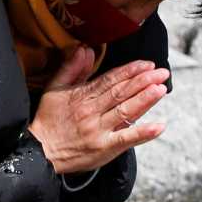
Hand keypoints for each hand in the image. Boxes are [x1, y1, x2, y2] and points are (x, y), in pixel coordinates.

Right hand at [28, 47, 166, 174]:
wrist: (40, 152)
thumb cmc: (49, 120)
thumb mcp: (55, 89)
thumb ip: (71, 68)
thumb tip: (85, 50)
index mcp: (82, 96)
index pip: (110, 80)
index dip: (130, 71)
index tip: (147, 64)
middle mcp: (92, 111)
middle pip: (121, 93)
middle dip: (143, 81)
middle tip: (162, 73)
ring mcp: (99, 130)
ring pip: (126, 111)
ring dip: (145, 100)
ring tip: (161, 89)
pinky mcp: (104, 148)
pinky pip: (126, 139)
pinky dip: (143, 132)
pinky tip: (159, 126)